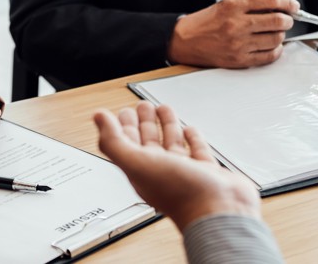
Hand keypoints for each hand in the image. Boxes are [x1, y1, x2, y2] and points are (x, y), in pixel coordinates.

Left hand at [94, 101, 260, 230]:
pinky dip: (191, 138)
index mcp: (141, 170)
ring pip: (171, 144)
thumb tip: (98, 118)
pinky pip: (196, 151)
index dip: (123, 126)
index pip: (127, 144)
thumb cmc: (180, 194)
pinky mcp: (206, 172)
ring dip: (166, 125)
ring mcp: (184, 171)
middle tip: (143, 106)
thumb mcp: (137, 163)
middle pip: (149, 142)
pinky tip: (190, 130)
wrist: (218, 210)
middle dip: (144, 122)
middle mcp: (161, 171)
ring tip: (163, 109)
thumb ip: (114, 141)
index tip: (123, 112)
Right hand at [167, 0, 298, 67]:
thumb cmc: (205, 22)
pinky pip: (268, 56)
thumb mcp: (226, 4)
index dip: (288, 2)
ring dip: (281, 35)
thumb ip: (252, 4)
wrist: (185, 40)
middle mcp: (237, 24)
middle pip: (277, 20)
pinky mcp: (239, 59)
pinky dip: (275, 50)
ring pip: (275, 39)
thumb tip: (279, 8)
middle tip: (287, 19)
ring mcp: (239, 43)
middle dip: (288, 20)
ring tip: (275, 33)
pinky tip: (271, 46)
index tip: (293, 5)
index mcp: (234, 5)